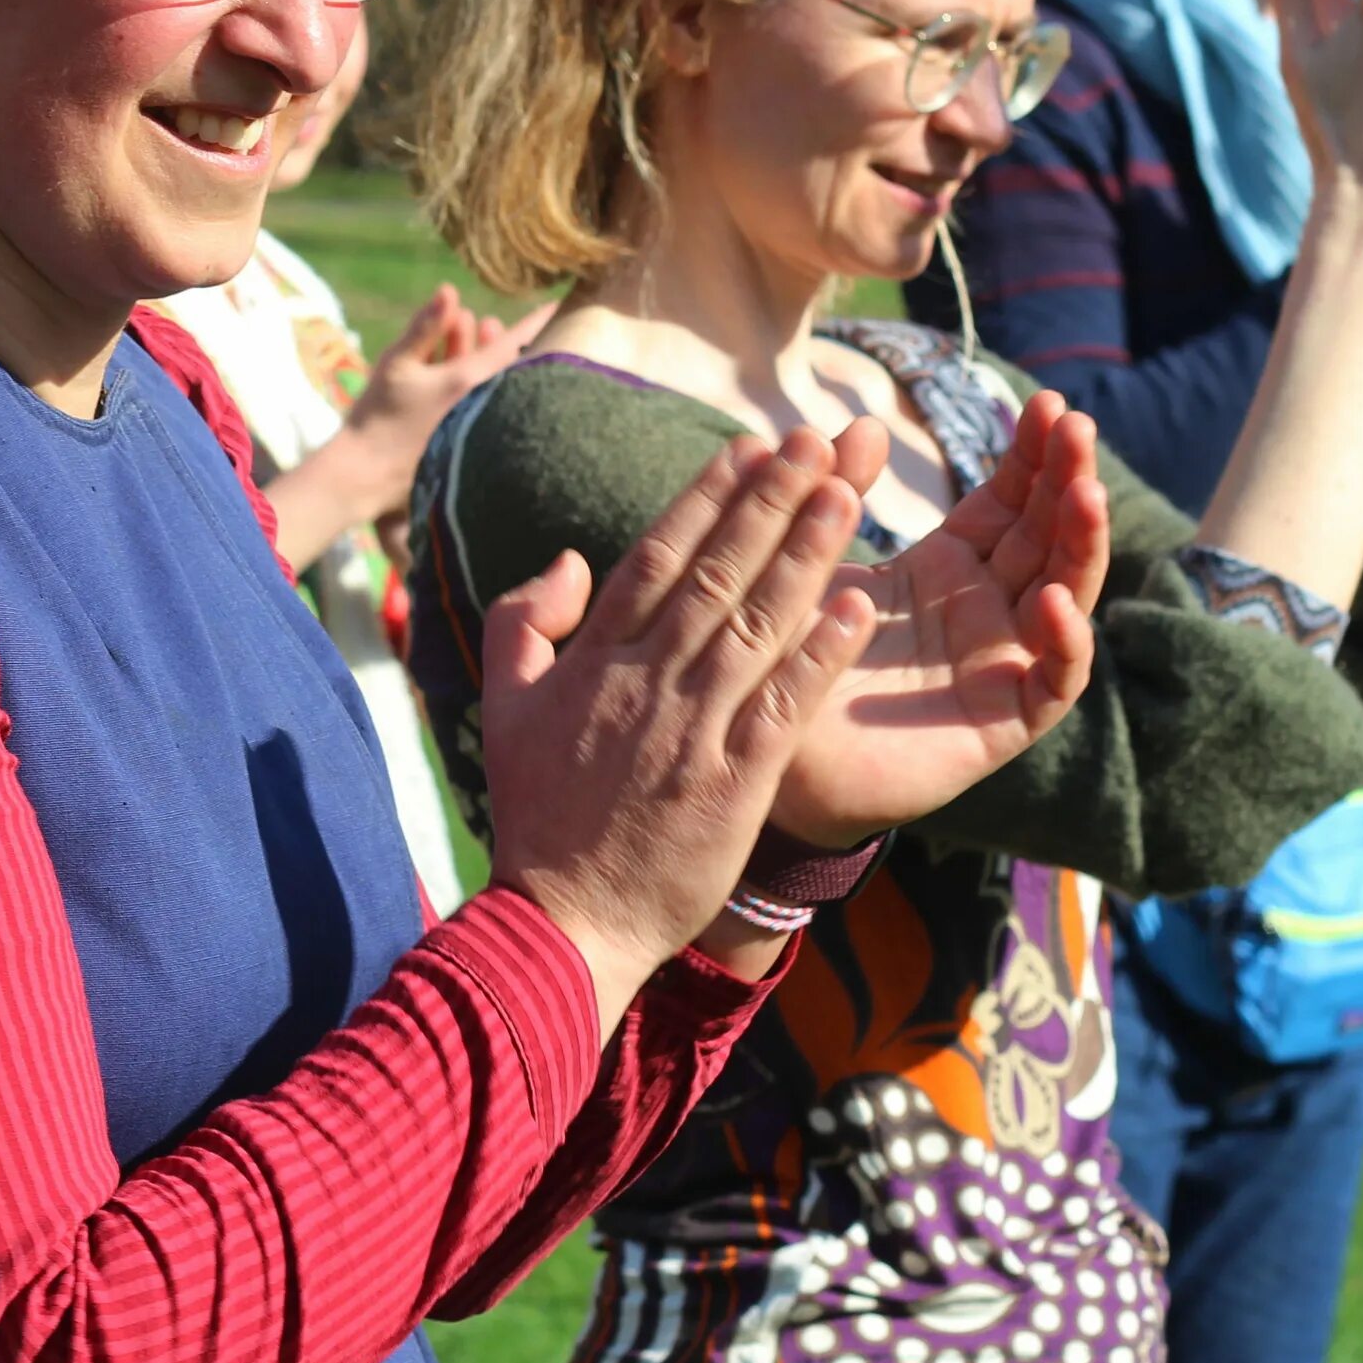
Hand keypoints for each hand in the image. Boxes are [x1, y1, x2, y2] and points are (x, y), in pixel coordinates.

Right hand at [333, 286, 553, 519]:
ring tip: (466, 336)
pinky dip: (478, 386)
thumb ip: (426, 327)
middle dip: (500, 339)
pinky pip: (484, 407)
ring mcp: (480, 428)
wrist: (364, 477)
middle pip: (509, 364)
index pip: (516, 342)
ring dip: (484, 358)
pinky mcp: (471, 446)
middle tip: (487, 322)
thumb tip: (450, 289)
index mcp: (470, 380)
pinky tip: (457, 373)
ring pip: (496, 385)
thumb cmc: (377, 416)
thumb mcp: (397, 364)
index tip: (559, 305)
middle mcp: (484, 405)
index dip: (537, 321)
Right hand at [484, 426, 876, 1031]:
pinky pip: (785, 706)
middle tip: (813, 441)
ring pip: (757, 623)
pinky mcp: (733, 783)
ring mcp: (692, 730)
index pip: (658, 557)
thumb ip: (524, 621)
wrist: (564, 921)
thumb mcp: (504, 707)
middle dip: (769, 501)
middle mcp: (647, 682)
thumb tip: (574, 557)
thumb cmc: (537, 817)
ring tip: (846, 492)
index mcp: (596, 660)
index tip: (750, 448)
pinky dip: (821, 654)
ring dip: (805, 554)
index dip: (708, 497)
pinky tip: (858, 608)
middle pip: (717, 573)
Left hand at [769, 390, 1108, 846]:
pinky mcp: (1003, 722)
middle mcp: (986, 610)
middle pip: (1048, 535)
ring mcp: (1001, 664)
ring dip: (1082, 544)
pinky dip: (1065, 642)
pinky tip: (1054, 602)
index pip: (1009, 500)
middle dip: (1067, 478)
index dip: (1031, 454)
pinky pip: (1054, 681)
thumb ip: (833, 493)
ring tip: (1085, 493)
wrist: (760, 759)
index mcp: (948, 567)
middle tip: (1076, 426)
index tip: (1045, 404)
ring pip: (1067, 595)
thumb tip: (867, 425)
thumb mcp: (807, 562)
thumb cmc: (783, 657)